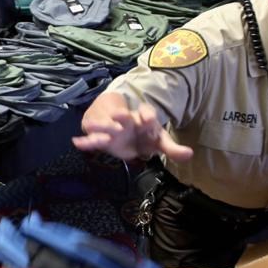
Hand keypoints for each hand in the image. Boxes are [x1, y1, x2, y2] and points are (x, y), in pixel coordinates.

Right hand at [73, 103, 191, 161]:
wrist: (119, 120)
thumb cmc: (141, 133)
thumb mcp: (158, 140)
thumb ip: (172, 148)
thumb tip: (190, 154)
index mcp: (143, 118)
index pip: (147, 113)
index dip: (148, 115)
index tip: (149, 118)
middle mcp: (126, 118)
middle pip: (124, 116)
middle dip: (123, 117)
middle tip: (122, 116)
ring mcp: (110, 124)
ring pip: (105, 124)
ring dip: (101, 126)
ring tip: (95, 128)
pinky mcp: (98, 133)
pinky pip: (91, 137)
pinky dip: (85, 140)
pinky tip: (77, 142)